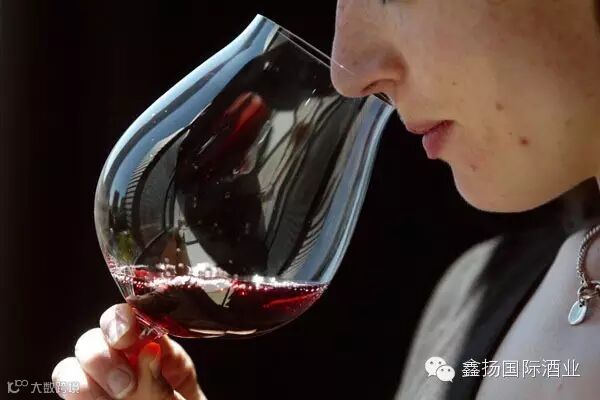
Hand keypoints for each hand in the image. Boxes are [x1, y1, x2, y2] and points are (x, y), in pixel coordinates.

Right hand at [52, 304, 206, 399]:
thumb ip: (164, 383)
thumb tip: (148, 354)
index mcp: (158, 352)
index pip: (131, 318)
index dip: (122, 320)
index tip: (127, 337)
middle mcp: (125, 364)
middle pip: (94, 338)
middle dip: (102, 357)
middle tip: (124, 386)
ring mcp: (101, 388)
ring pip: (70, 366)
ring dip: (83, 382)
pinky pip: (66, 391)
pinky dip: (79, 397)